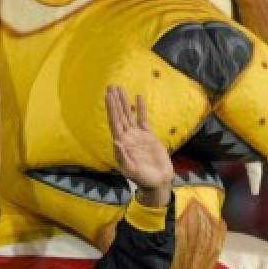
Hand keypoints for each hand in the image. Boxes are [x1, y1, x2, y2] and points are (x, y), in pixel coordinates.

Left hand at [105, 85, 173, 206]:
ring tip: (119, 88)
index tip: (108, 96)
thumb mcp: (131, 171)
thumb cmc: (143, 179)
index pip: (115, 123)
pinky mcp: (148, 136)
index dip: (112, 109)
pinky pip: (143, 119)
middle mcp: (127, 137)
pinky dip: (140, 109)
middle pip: (120, 115)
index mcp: (122, 144)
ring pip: (129, 115)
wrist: (158, 181)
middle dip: (115, 101)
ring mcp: (137, 136)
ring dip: (124, 102)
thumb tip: (116, 142)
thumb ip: (123, 157)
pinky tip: (138, 97)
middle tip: (110, 86)